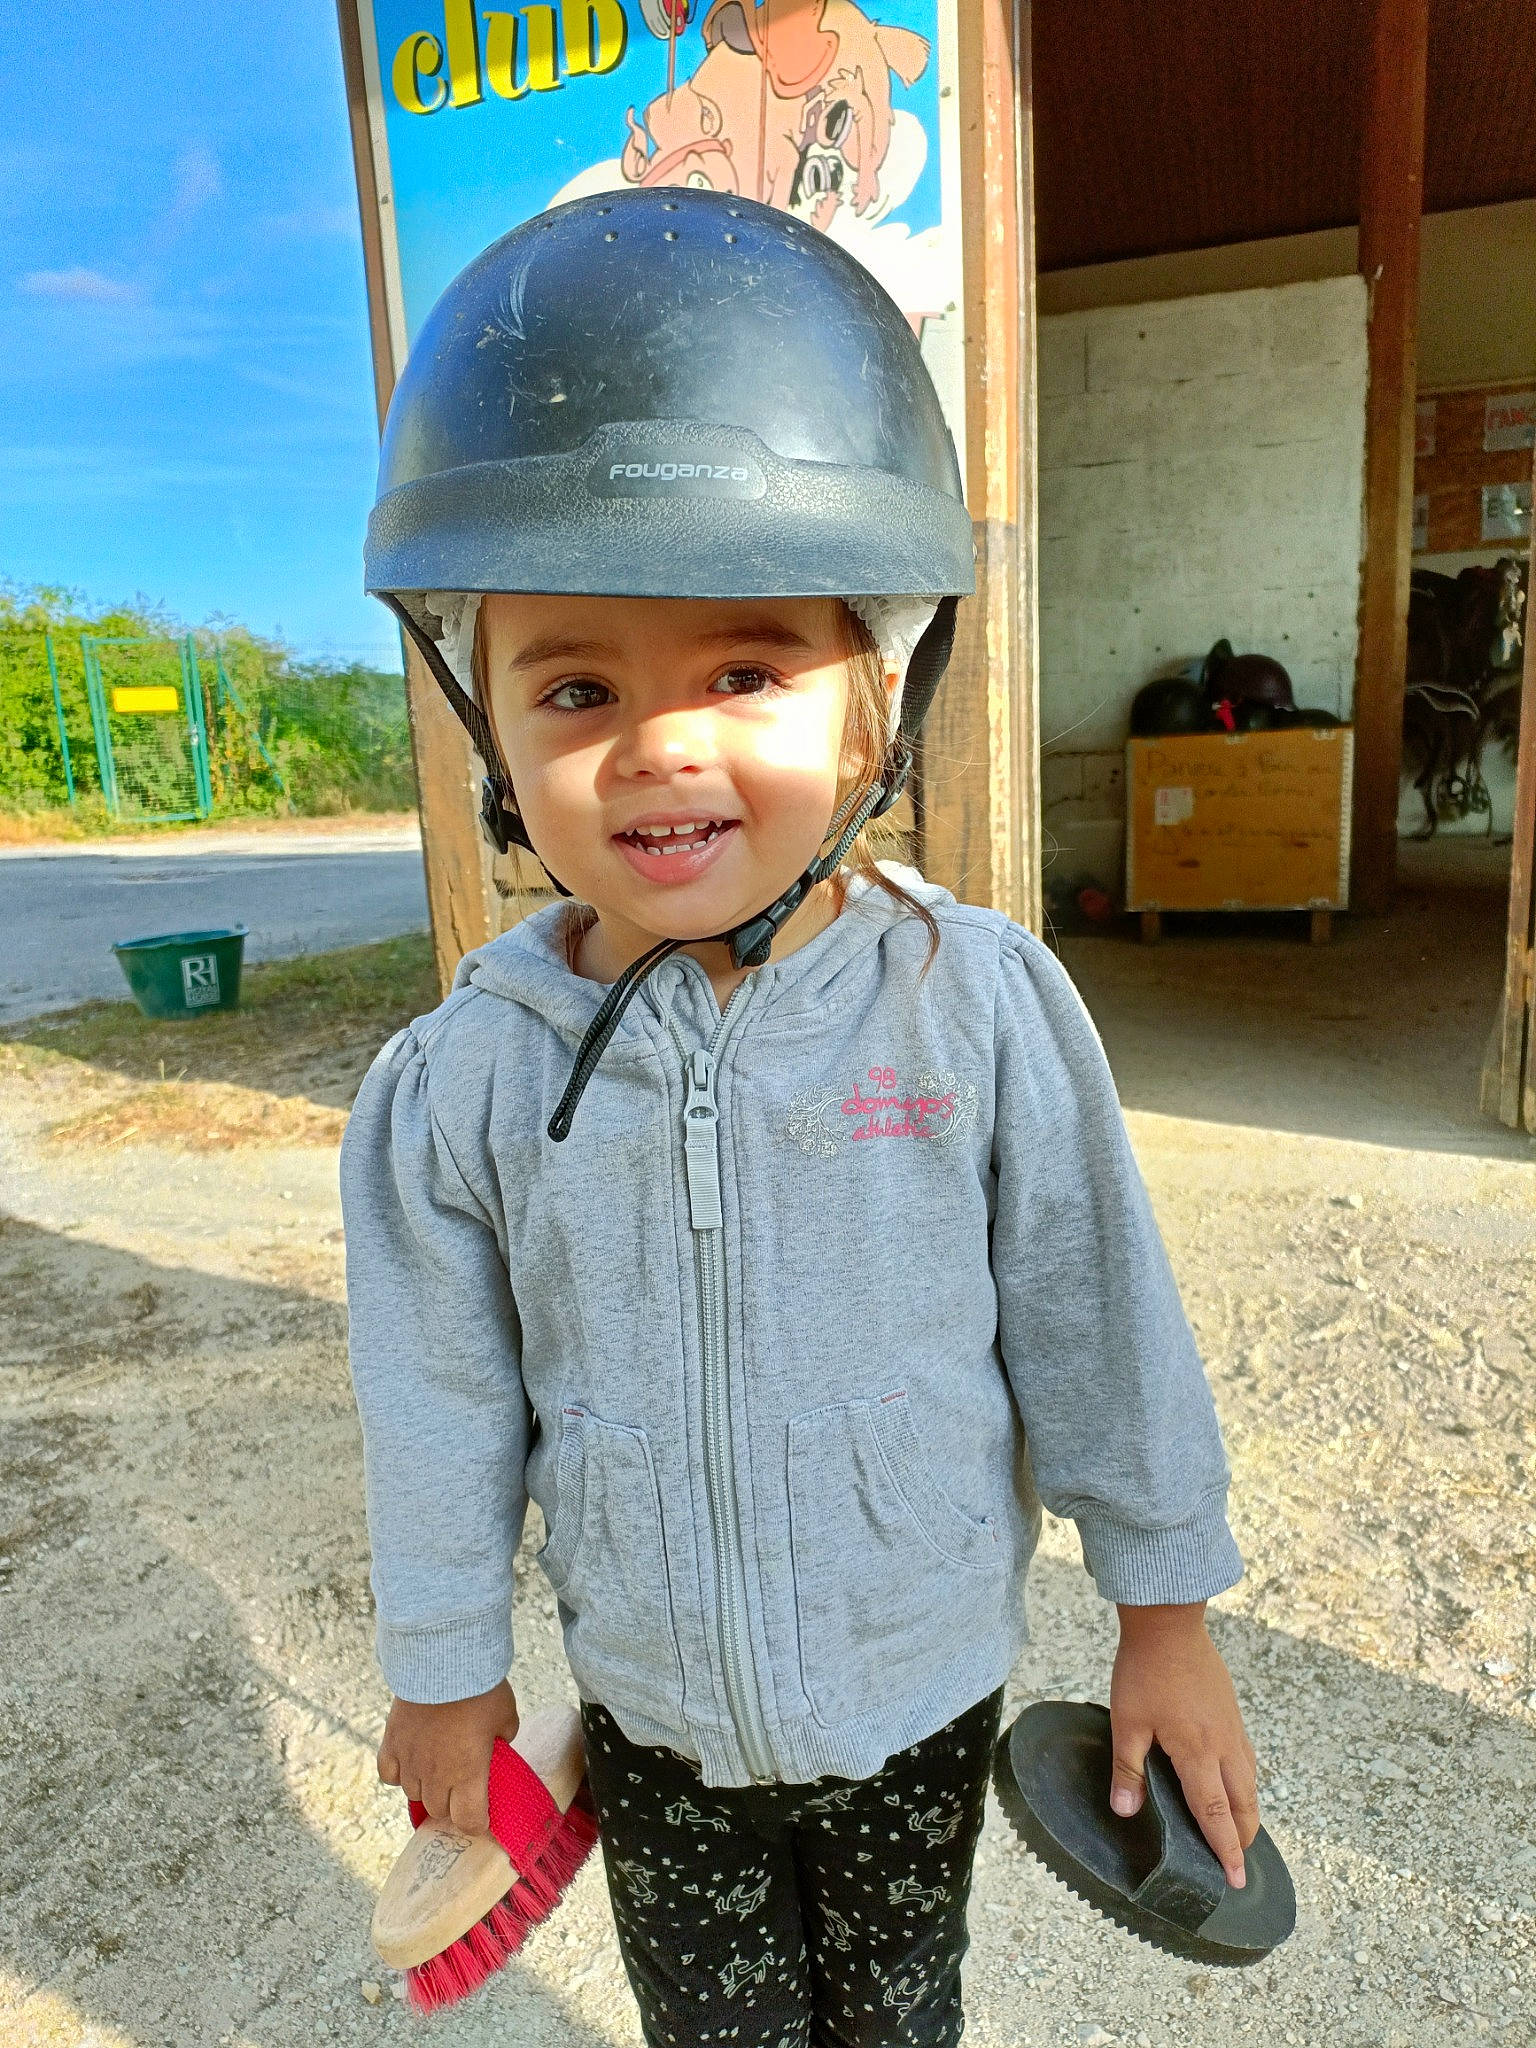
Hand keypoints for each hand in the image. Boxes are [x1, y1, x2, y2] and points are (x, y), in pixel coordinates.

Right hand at [377, 1679, 519, 1834]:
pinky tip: (410, 1763)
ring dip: (427, 1788)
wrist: (443, 1660)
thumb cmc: (480, 1689)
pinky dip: (399, 1774)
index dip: (477, 1823)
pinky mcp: (391, 1743)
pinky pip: (389, 1774)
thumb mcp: (505, 1717)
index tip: (482, 1815)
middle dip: (452, 1805)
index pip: (468, 1821)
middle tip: (462, 1788)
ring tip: (438, 1770)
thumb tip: (498, 1745)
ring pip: (413, 1794)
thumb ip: (503, 1739)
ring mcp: (410, 1761)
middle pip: (439, 1810)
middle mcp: (436, 1775)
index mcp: (468, 1774)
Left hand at [1110, 1603, 1258, 1888]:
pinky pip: (1246, 1759)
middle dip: (1242, 1838)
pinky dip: (1244, 1783)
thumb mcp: (1127, 1722)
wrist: (1168, 1623)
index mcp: (1197, 1753)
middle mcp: (1223, 1745)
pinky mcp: (1232, 1712)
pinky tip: (1232, 1783)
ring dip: (1246, 1811)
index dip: (1225, 1851)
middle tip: (1235, 1863)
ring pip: (1250, 1782)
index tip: (1236, 1880)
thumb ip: (1127, 1770)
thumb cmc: (1145, 1671)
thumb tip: (1125, 1811)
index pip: (1216, 1815)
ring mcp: (1232, 1728)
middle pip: (1243, 1805)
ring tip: (1237, 1830)